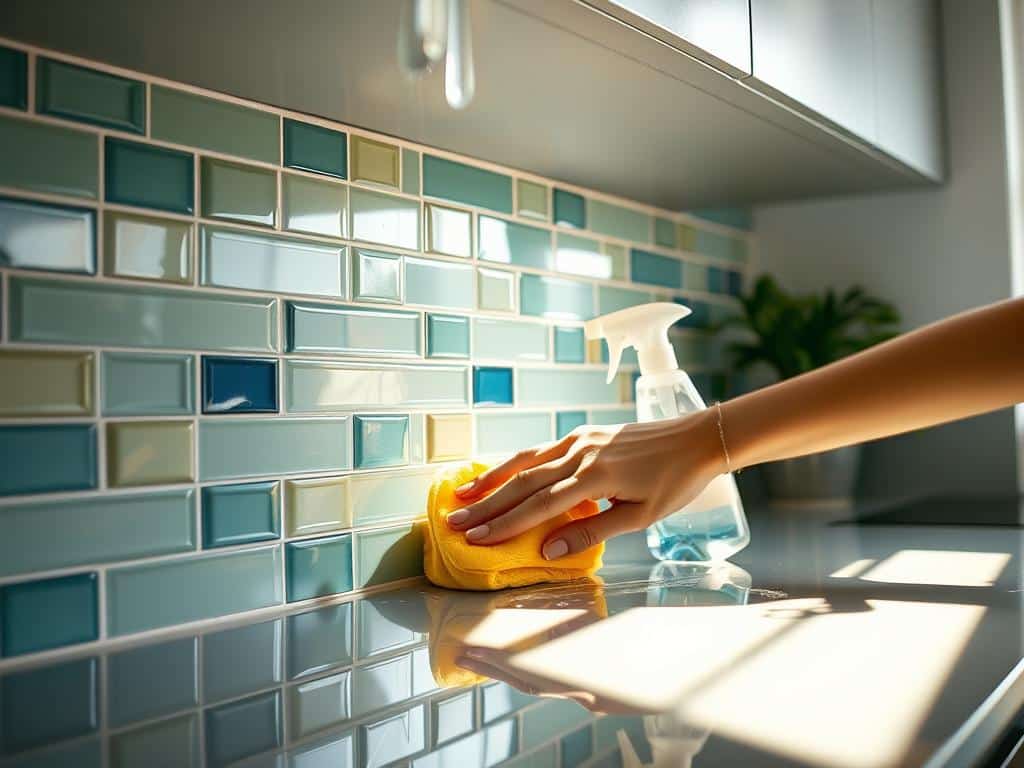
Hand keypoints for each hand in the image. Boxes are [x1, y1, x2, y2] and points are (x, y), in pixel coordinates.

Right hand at [447, 409, 725, 558]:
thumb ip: (592, 532)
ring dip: (493, 479)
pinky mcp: (583, 432)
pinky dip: (516, 463)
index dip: (505, 525)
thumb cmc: (674, 483)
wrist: (696, 439)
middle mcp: (580, 453)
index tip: (476, 539)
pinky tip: (500, 474)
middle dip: (487, 505)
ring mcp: (580, 438)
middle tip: (453, 522)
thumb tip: (548, 551)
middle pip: (523, 483)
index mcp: (595, 477)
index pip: (539, 506)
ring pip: (526, 460)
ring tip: (463, 495)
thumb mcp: (640, 517)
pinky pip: (541, 449)